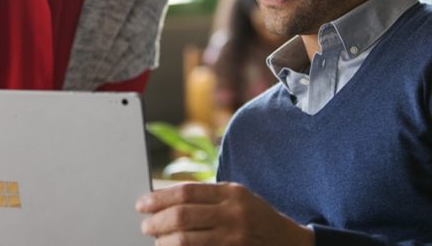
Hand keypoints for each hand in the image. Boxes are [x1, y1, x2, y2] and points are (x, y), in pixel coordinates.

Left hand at [136, 182, 313, 245]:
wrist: (289, 243)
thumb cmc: (256, 217)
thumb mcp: (238, 197)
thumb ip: (207, 197)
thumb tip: (164, 200)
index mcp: (232, 193)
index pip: (186, 192)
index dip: (159, 198)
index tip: (142, 204)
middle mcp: (233, 214)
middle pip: (182, 216)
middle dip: (157, 222)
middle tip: (146, 226)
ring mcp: (234, 239)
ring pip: (185, 240)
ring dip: (165, 242)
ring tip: (158, 241)